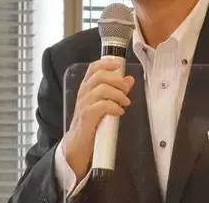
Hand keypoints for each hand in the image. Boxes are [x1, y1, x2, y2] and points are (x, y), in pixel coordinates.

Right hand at [63, 58, 134, 179]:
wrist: (78, 145)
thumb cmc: (92, 122)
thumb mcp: (104, 103)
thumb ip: (116, 90)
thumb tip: (129, 79)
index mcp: (87, 87)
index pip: (93, 67)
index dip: (107, 63)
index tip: (119, 65)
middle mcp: (83, 93)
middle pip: (100, 75)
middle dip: (117, 80)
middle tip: (126, 90)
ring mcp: (83, 104)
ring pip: (102, 89)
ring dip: (118, 94)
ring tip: (125, 102)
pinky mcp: (86, 116)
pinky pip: (102, 106)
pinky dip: (114, 107)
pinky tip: (119, 112)